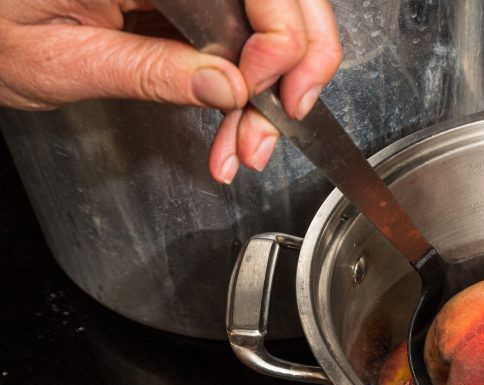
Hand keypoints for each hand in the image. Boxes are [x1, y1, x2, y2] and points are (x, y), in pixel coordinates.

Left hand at [0, 0, 341, 183]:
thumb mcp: (62, 60)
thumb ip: (151, 70)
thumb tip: (230, 88)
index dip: (276, 36)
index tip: (258, 93)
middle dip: (300, 59)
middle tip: (289, 120)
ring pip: (268, 19)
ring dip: (274, 86)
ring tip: (249, 148)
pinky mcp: (182, 1)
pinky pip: (238, 36)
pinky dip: (247, 87)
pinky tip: (235, 127)